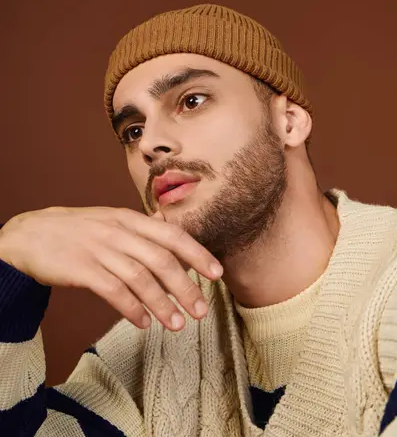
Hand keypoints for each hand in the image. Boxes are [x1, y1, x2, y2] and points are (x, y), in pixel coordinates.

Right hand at [0, 206, 222, 330]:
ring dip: (161, 304)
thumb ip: (140, 228)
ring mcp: (99, 250)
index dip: (197, 254)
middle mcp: (118, 232)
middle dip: (185, 286)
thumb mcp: (111, 219)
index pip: (172, 235)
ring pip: (140, 278)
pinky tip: (143, 323)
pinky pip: (113, 291)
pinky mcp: (81, 269)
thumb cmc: (78, 230)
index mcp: (130, 219)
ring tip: (177, 325)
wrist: (31, 234)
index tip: (217, 273)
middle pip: (161, 259)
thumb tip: (172, 231)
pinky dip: (131, 309)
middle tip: (201, 310)